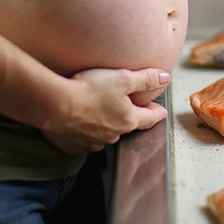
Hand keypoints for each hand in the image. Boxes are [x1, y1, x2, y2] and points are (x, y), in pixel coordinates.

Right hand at [40, 67, 170, 157]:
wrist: (56, 105)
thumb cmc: (90, 89)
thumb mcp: (122, 78)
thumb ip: (146, 78)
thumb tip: (166, 78)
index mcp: (128, 120)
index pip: (149, 118)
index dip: (156, 112)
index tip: (161, 111)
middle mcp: (114, 135)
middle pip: (127, 125)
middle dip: (128, 116)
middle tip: (126, 106)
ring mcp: (94, 143)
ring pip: (106, 133)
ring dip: (106, 124)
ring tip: (98, 110)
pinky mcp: (76, 146)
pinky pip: (86, 140)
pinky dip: (86, 131)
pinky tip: (80, 121)